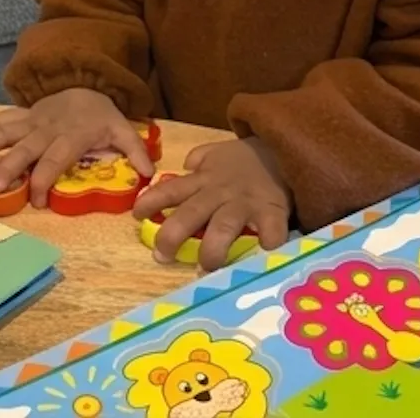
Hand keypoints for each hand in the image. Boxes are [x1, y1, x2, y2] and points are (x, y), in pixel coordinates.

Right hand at [0, 90, 156, 207]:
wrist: (86, 80)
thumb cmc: (101, 114)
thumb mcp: (123, 130)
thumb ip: (135, 151)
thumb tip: (149, 175)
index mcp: (71, 136)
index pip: (54, 161)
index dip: (43, 182)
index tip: (35, 202)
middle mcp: (46, 129)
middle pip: (23, 150)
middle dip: (5, 169)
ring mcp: (31, 120)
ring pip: (5, 133)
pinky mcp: (22, 115)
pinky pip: (2, 120)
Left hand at [132, 138, 291, 271]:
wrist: (282, 150)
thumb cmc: (245, 160)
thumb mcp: (216, 155)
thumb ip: (197, 161)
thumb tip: (183, 167)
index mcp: (203, 180)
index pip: (171, 190)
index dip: (152, 201)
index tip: (137, 216)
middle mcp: (219, 192)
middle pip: (191, 213)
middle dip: (173, 236)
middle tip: (161, 257)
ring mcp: (245, 203)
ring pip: (223, 227)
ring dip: (212, 249)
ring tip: (204, 269)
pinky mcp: (272, 211)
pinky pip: (270, 232)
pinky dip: (266, 248)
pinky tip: (259, 262)